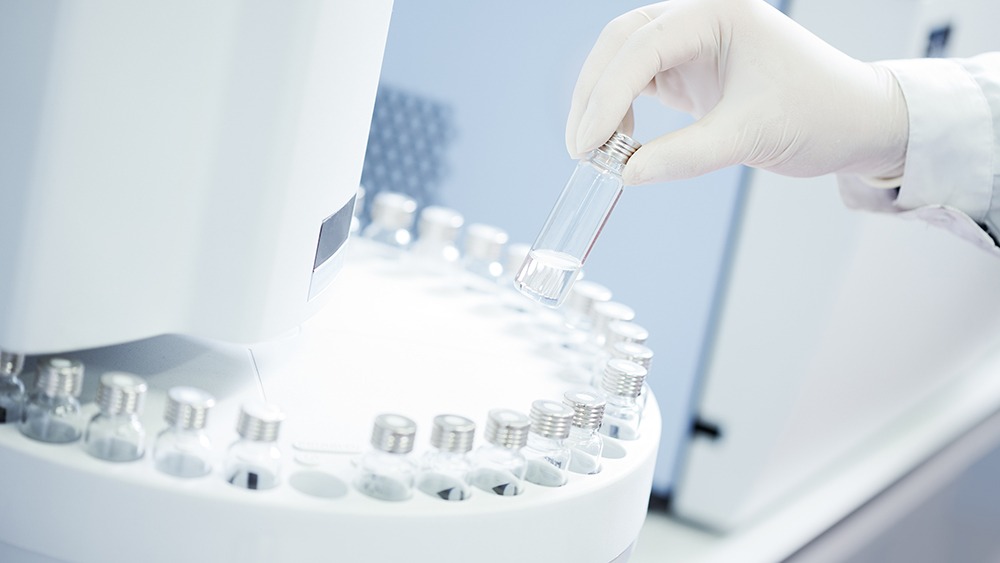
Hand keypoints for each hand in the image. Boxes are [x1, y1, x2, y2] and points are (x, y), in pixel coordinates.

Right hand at [565, 0, 908, 184]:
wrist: (853, 120)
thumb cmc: (818, 114)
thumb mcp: (750, 136)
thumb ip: (685, 156)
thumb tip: (625, 176)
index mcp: (718, 12)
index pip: (643, 46)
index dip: (607, 94)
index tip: (588, 142)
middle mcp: (700, 17)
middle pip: (621, 43)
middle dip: (593, 94)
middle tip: (580, 147)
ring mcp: (692, 40)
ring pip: (622, 60)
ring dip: (601, 102)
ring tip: (595, 151)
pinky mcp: (689, 67)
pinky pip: (637, 80)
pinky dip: (619, 109)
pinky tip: (618, 141)